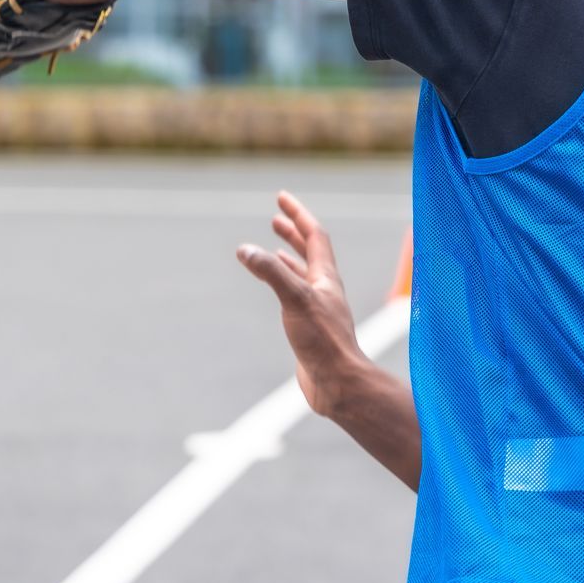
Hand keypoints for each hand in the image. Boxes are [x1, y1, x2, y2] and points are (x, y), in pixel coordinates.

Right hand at [237, 191, 366, 415]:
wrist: (338, 384)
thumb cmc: (323, 342)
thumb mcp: (294, 300)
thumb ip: (271, 272)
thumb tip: (245, 249)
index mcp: (325, 278)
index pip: (314, 235)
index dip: (298, 214)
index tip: (282, 198)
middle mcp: (324, 289)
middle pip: (310, 252)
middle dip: (293, 232)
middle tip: (276, 217)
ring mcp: (318, 308)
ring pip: (303, 274)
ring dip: (288, 257)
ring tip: (271, 249)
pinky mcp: (310, 327)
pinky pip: (295, 296)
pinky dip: (284, 284)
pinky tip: (276, 289)